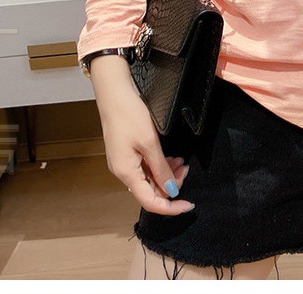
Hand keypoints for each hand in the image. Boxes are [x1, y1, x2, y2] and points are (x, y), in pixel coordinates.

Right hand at [90, 54, 194, 214]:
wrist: (114, 94)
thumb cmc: (129, 115)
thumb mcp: (150, 142)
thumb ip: (161, 168)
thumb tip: (171, 190)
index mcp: (126, 173)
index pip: (150, 202)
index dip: (170, 207)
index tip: (188, 205)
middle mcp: (123, 172)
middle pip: (150, 191)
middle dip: (171, 185)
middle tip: (186, 170)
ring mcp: (124, 162)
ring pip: (149, 179)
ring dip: (166, 174)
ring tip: (181, 162)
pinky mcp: (126, 153)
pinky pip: (145, 167)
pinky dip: (159, 165)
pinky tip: (170, 157)